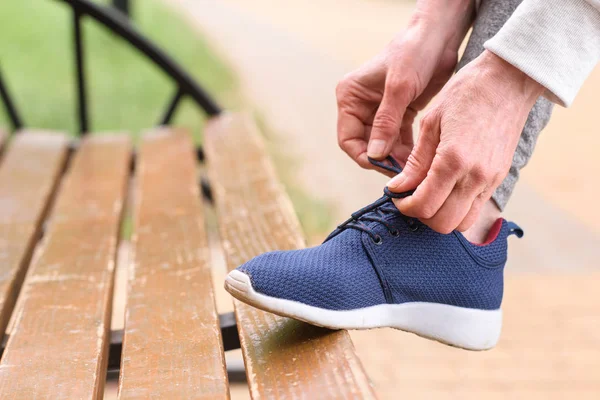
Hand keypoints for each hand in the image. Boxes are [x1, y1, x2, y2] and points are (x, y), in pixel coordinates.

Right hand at [336, 1, 473, 175]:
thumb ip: (386, 122)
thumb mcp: (399, 87)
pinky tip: (420, 160)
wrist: (439, 36)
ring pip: (384, 146)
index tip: (383, 167)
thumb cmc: (414, 52)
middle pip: (367, 146)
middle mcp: (361, 106)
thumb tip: (374, 155)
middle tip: (404, 174)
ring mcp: (380, 112)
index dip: (364, 156)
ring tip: (414, 170)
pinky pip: (399, 139)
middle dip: (383, 160)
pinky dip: (408, 150)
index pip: (348, 139)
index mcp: (350, 97)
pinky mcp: (400, 114)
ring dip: (397, 158)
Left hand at [388, 50, 543, 232]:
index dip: (404, 206)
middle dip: (421, 215)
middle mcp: (475, 176)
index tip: (396, 195)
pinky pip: (476, 208)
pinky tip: (446, 189)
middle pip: (443, 223)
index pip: (424, 205)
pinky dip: (458, 208)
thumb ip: (415, 161)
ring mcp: (491, 180)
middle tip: (410, 197)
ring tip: (428, 195)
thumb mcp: (431, 122)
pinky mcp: (500, 178)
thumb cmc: (466, 93)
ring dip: (441, 216)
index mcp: (453, 160)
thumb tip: (398, 187)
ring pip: (463, 223)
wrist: (509, 80)